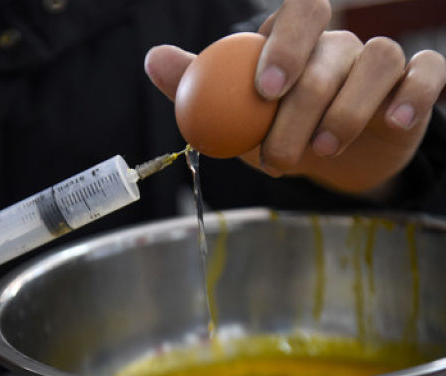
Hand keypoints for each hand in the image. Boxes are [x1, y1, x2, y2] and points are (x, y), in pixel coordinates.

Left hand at [144, 0, 445, 195]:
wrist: (325, 163)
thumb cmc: (276, 131)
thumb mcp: (234, 114)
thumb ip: (198, 84)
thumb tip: (154, 59)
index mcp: (295, 40)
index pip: (301, 9)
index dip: (287, 43)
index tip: (265, 91)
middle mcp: (339, 43)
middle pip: (332, 51)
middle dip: (304, 106)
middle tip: (278, 151)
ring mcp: (380, 62)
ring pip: (378, 61)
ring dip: (347, 111)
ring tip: (320, 150)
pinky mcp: (414, 86)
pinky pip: (427, 74)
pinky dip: (414, 94)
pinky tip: (394, 121)